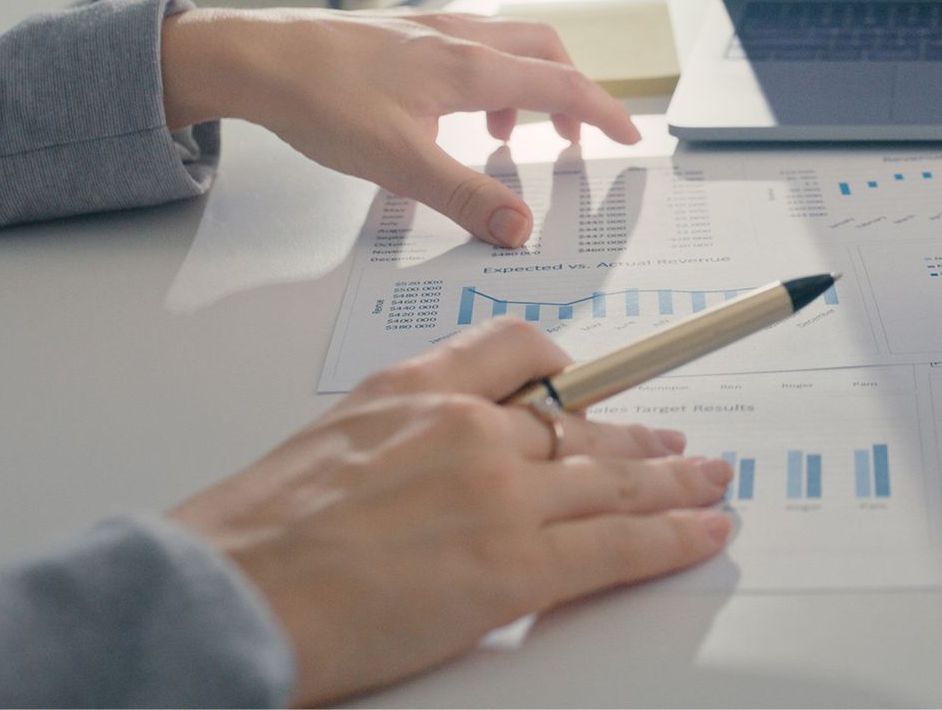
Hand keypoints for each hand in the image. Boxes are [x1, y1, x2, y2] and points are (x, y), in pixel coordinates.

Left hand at [160, 9, 640, 246]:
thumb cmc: (320, 100)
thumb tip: (521, 230)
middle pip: (545, 51)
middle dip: (572, 92)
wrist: (255, 56)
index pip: (561, 83)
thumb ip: (465, 197)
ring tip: (506, 135)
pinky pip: (470, 45)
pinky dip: (488, 76)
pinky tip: (453, 112)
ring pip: (507, 44)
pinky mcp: (404, 31)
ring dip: (526, 84)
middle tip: (575, 136)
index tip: (629, 135)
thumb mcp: (398, 163)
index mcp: (470, 67)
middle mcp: (459, 37)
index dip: (603, 111)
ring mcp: (431, 28)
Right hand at [170, 320, 732, 706]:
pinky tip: (704, 530)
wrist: (231, 591)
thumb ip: (400, 432)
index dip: (568, 370)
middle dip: (640, 437)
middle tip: (677, 441)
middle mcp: (472, 430)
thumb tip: (438, 460)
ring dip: (677, 480)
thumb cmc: (256, 534)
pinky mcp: (517, 570)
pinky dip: (674, 537)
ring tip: (710, 478)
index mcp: (420, 389)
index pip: (520, 349)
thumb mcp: (329, 438)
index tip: (592, 382)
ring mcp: (502, 498)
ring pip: (616, 480)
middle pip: (583, 423)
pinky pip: (620, 546)